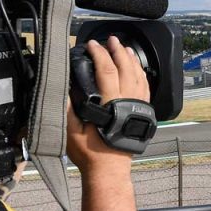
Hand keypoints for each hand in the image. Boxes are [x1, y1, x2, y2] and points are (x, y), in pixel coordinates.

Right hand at [67, 36, 150, 170]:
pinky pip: (145, 88)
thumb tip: (64, 86)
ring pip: (138, 76)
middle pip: (126, 68)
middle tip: (111, 39)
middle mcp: (128, 102)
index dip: (100, 54)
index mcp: (111, 103)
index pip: (107, 70)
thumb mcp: (72, 131)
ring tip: (125, 48)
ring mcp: (137, 107)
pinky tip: (137, 69)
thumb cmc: (91, 153)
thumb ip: (68, 107)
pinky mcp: (142, 113)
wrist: (109, 170)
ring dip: (131, 60)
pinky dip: (141, 74)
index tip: (92, 44)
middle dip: (118, 51)